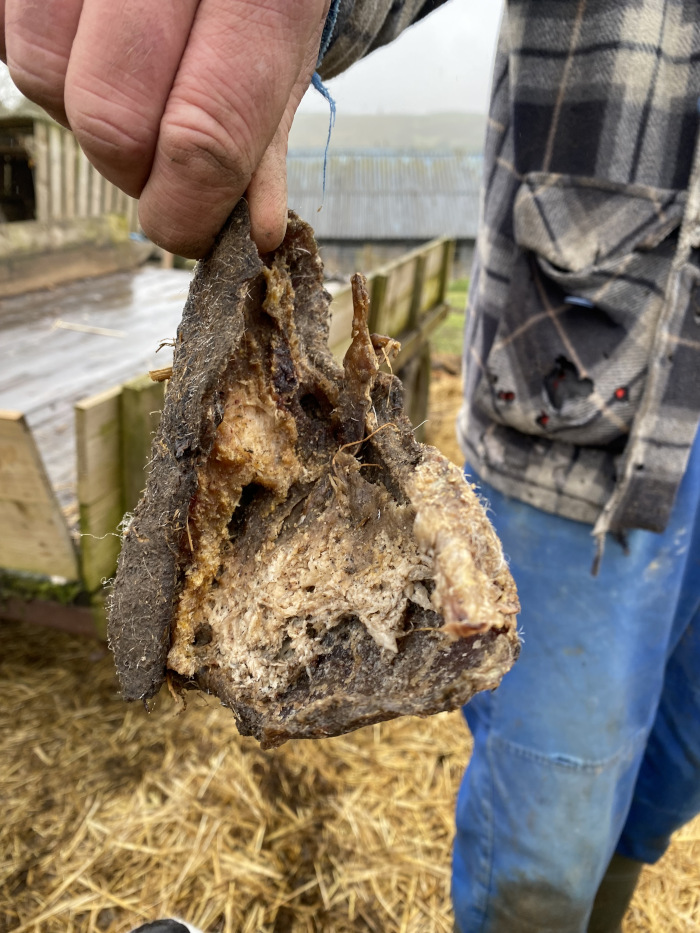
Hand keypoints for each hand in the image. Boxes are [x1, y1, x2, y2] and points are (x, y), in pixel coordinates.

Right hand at [1, 0, 329, 256]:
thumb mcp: (279, 45)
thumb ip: (261, 138)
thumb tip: (254, 232)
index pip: (205, 137)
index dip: (187, 210)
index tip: (188, 226)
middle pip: (111, 120)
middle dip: (131, 169)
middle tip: (157, 154)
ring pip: (41, 75)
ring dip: (80, 111)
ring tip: (127, 80)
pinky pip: (7, 35)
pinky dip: (46, 62)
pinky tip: (90, 43)